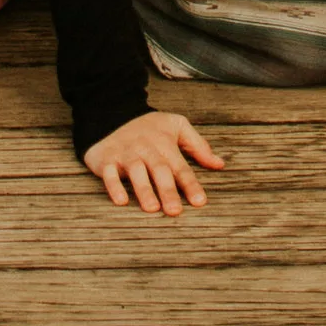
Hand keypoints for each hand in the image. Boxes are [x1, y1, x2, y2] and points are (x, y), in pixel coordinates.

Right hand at [82, 111, 225, 216]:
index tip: (200, 202)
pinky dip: (113, 186)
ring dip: (144, 189)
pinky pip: (108, 172)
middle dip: (167, 190)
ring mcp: (125, 153)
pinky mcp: (106, 159)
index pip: (180, 166)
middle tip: (175, 211)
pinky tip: (121, 201)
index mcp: (164, 143)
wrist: (112, 113)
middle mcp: (145, 148)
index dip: (190, 184)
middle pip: (159, 170)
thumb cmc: (149, 127)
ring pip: (135, 171)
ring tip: (152, 208)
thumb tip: (219, 164)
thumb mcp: (176, 126)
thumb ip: (198, 145)